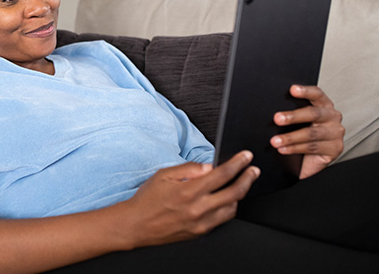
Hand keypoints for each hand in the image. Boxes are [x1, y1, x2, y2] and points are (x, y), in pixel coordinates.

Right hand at [118, 151, 259, 247]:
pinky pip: (222, 219)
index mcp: (189, 191)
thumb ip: (189, 169)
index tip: (246, 157)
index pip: (222, 174)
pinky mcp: (200, 232)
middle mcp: (198, 208)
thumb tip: (209, 166)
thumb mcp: (164, 175)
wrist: (136, 225)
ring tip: (241, 184)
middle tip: (254, 170)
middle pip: (234, 192)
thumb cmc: (147, 200)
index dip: (238, 163)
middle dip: (248, 178)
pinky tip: (226, 200)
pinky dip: (228, 207)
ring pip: (232, 208)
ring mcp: (201, 222)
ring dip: (240, 194)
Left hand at [271, 85, 344, 178]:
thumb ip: (292, 112)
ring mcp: (335, 133)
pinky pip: (312, 147)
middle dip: (293, 116)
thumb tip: (273, 110)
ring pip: (311, 133)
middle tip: (277, 118)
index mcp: (324, 106)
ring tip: (275, 140)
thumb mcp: (298, 122)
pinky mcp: (334, 148)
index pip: (317, 94)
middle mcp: (332, 117)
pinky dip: (294, 148)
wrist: (312, 158)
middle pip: (314, 114)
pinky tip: (283, 149)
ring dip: (290, 137)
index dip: (306, 91)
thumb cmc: (303, 135)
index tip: (292, 89)